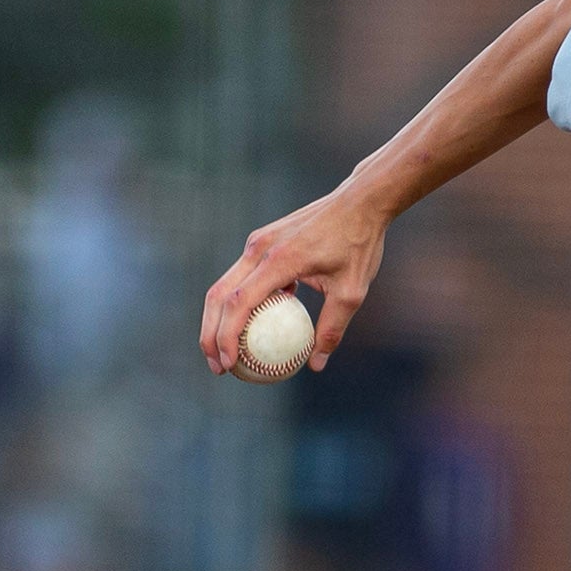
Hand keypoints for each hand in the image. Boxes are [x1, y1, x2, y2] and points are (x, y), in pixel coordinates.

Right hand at [199, 173, 392, 375]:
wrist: (359, 202)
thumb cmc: (359, 245)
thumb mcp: (352, 293)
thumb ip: (331, 329)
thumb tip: (315, 365)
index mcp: (278, 260)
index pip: (240, 302)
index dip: (227, 336)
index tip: (230, 364)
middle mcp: (259, 249)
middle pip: (219, 296)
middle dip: (211, 335)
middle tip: (219, 368)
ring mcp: (257, 243)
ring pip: (224, 286)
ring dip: (219, 321)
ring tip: (226, 354)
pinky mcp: (261, 241)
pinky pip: (241, 277)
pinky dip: (236, 304)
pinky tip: (250, 330)